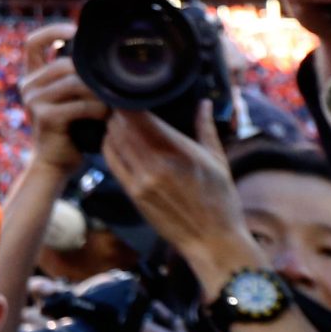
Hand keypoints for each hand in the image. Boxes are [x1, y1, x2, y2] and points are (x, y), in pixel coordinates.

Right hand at [18, 21, 106, 171]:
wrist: (54, 164)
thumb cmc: (70, 129)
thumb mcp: (68, 97)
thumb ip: (75, 77)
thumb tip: (102, 54)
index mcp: (32, 77)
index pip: (33, 42)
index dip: (54, 31)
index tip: (76, 31)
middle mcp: (28, 86)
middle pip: (64, 64)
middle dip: (91, 74)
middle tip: (111, 85)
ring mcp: (34, 101)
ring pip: (74, 83)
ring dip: (98, 93)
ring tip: (111, 103)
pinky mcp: (45, 117)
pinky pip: (79, 105)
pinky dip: (97, 109)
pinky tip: (106, 116)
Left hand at [100, 103, 257, 295]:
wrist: (212, 242)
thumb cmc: (221, 202)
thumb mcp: (219, 161)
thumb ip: (206, 129)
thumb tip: (202, 103)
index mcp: (178, 152)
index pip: (141, 117)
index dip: (130, 100)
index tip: (131, 89)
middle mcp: (155, 165)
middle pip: (121, 126)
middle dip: (119, 110)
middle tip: (122, 99)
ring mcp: (140, 181)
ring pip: (113, 141)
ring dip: (113, 126)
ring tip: (117, 116)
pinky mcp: (133, 195)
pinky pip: (112, 162)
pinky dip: (109, 146)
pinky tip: (114, 138)